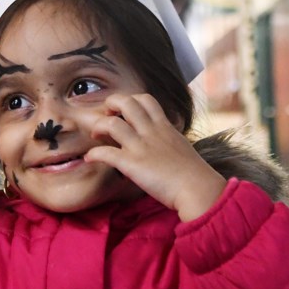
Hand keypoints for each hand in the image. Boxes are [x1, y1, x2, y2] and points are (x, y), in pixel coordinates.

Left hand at [83, 93, 227, 221]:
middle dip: (111, 104)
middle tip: (106, 116)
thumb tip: (164, 143)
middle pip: (126, 102)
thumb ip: (169, 140)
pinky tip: (89, 158)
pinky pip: (105, 153)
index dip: (130, 100)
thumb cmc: (194, 174)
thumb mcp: (182, 147)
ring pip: (111, 124)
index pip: (146, 99)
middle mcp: (151, 132)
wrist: (198, 189)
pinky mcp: (132, 164)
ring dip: (98, 127)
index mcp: (164, 126)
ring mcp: (141, 147)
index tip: (123, 111)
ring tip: (96, 136)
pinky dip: (93, 154)